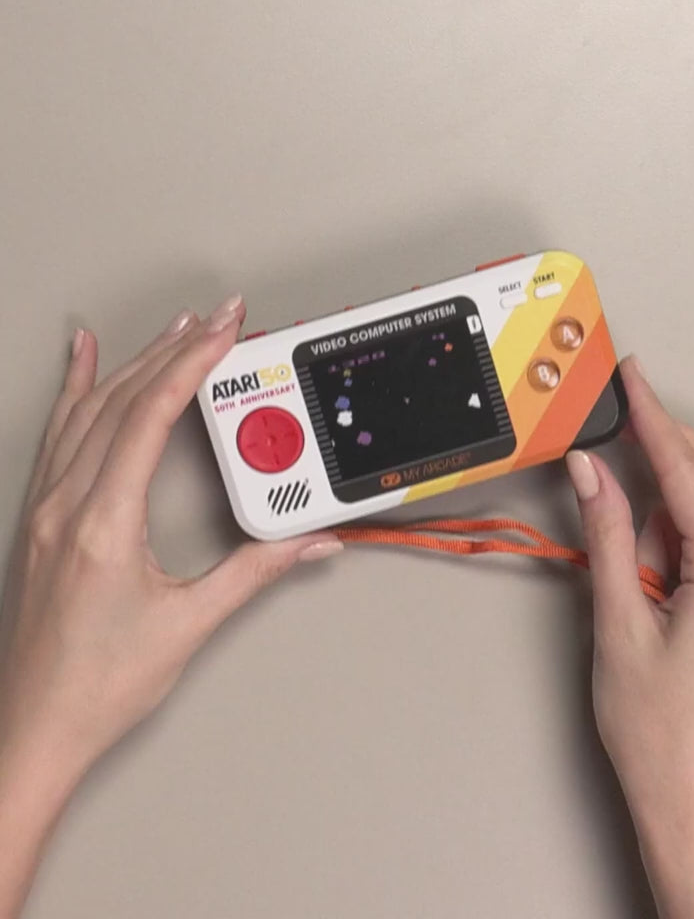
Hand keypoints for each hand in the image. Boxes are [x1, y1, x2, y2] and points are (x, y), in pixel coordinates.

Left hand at [0, 297, 340, 917]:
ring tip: (173, 328)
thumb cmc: (97, 686)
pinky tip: (78, 358)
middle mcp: (66, 505)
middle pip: (121, 401)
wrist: (34, 727)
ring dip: (133, 362)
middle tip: (216, 318)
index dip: (190, 364)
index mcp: (102, 524)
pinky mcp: (39, 516)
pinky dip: (73, 388)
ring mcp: (45, 507)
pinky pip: (58, 433)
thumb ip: (254, 572)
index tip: (222, 331)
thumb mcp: (188, 625)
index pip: (150, 417)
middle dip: (173, 349)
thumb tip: (308, 541)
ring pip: (88, 410)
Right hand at [566, 356, 693, 918]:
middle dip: (664, 462)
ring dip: (670, 516)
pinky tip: (658, 577)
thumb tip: (590, 473)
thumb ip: (606, 536)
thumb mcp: (620, 623)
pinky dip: (680, 541)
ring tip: (640, 574)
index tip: (633, 379)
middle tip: (615, 462)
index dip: (654, 419)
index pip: (689, 475)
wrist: (692, 800)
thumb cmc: (662, 732)